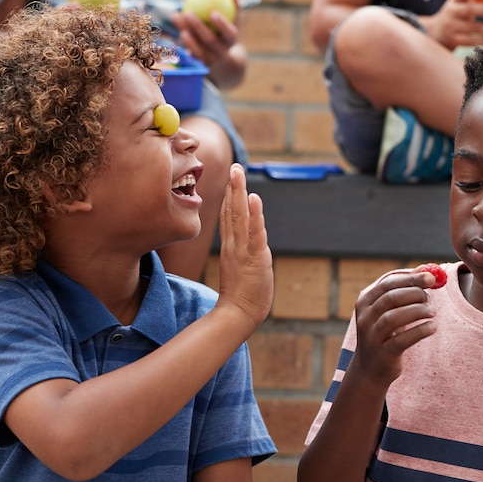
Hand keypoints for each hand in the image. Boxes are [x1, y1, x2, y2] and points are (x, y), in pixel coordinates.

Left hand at [169, 9, 246, 88]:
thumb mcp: (234, 28)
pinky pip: (188, 50)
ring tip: (176, 16)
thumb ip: (235, 11)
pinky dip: (180, 37)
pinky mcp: (198, 65)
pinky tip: (175, 23)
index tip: (213, 12)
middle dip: (198, 27)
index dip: (222, 24)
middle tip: (188, 11)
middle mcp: (221, 54)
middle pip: (209, 41)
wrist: (227, 69)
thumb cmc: (229, 40)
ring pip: (195, 46)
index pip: (229, 34)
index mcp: (231, 44)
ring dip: (185, 32)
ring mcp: (209, 62)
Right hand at [215, 163, 272, 332]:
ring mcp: (242, 250)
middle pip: (231, 211)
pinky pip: (254, 232)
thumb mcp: (239, 269)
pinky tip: (252, 198)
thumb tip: (242, 245)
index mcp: (230, 247)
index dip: (228, 196)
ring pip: (239, 216)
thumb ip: (239, 254)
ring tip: (238, 172)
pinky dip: (254, 214)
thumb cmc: (241, 296)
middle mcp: (234, 245)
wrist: (237, 315)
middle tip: (234, 166)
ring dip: (238, 192)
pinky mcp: (254, 258)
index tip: (230, 177)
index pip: (228, 217)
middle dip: (232, 187)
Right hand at [348, 270, 437, 385]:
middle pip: (390, 298)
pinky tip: (432, 327)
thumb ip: (404, 290)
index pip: (388, 283)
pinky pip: (402, 339)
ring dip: (418, 311)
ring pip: (394, 317)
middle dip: (415, 293)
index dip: (411, 278)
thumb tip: (425, 271)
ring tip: (432, 312)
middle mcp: (365, 317)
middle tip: (430, 297)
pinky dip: (420, 331)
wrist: (371, 368)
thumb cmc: (385, 333)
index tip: (432, 277)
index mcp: (365, 301)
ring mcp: (371, 336)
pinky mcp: (382, 353)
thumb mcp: (389, 310)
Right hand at [422, 0, 482, 48]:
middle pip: (469, 10)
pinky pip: (468, 41)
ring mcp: (450, 26)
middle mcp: (450, 12)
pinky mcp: (452, 39)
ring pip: (471, 28)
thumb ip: (476, 1)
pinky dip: (480, 40)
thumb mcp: (461, 5)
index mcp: (454, 1)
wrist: (435, 32)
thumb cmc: (456, 15)